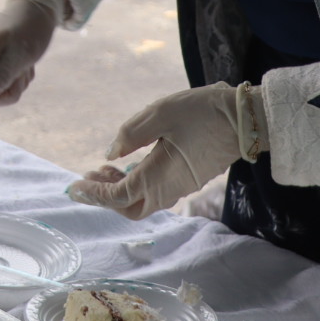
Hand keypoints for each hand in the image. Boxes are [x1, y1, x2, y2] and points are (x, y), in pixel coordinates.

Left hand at [67, 83, 262, 219]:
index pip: (117, 196)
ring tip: (105, 168)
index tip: (74, 187)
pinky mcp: (189, 180)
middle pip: (129, 208)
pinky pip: (156, 193)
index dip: (94, 193)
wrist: (245, 119)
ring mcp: (181, 187)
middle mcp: (168, 189)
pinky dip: (136, 185)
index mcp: (157, 176)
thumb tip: (110, 155)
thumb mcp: (159, 114)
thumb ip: (130, 135)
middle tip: (90, 176)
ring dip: (121, 191)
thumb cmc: (201, 112)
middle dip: (105, 197)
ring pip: (143, 202)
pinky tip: (130, 165)